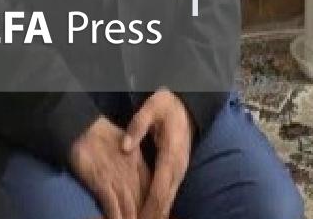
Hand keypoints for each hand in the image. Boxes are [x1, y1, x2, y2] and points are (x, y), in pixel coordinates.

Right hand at [68, 115, 149, 218]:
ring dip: (132, 217)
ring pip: (129, 205)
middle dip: (146, 214)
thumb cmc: (104, 137)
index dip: (153, 202)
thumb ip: (136, 163)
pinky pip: (111, 204)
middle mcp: (131, 173)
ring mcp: (117, 178)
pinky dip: (115, 215)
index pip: (151, 187)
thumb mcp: (128, 146)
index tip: (157, 213)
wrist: (84, 130)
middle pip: (142, 199)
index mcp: (139, 163)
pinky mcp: (102, 182)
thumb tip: (141, 178)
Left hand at [121, 89, 193, 218]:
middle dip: (152, 215)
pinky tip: (150, 215)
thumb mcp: (152, 107)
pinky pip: (169, 194)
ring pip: (168, 199)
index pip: (160, 187)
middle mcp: (178, 167)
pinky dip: (160, 207)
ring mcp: (180, 170)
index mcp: (171, 154)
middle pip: (165, 199)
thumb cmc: (167, 106)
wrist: (187, 105)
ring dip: (156, 214)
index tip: (138, 217)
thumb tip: (125, 146)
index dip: (149, 205)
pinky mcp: (177, 172)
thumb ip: (137, 125)